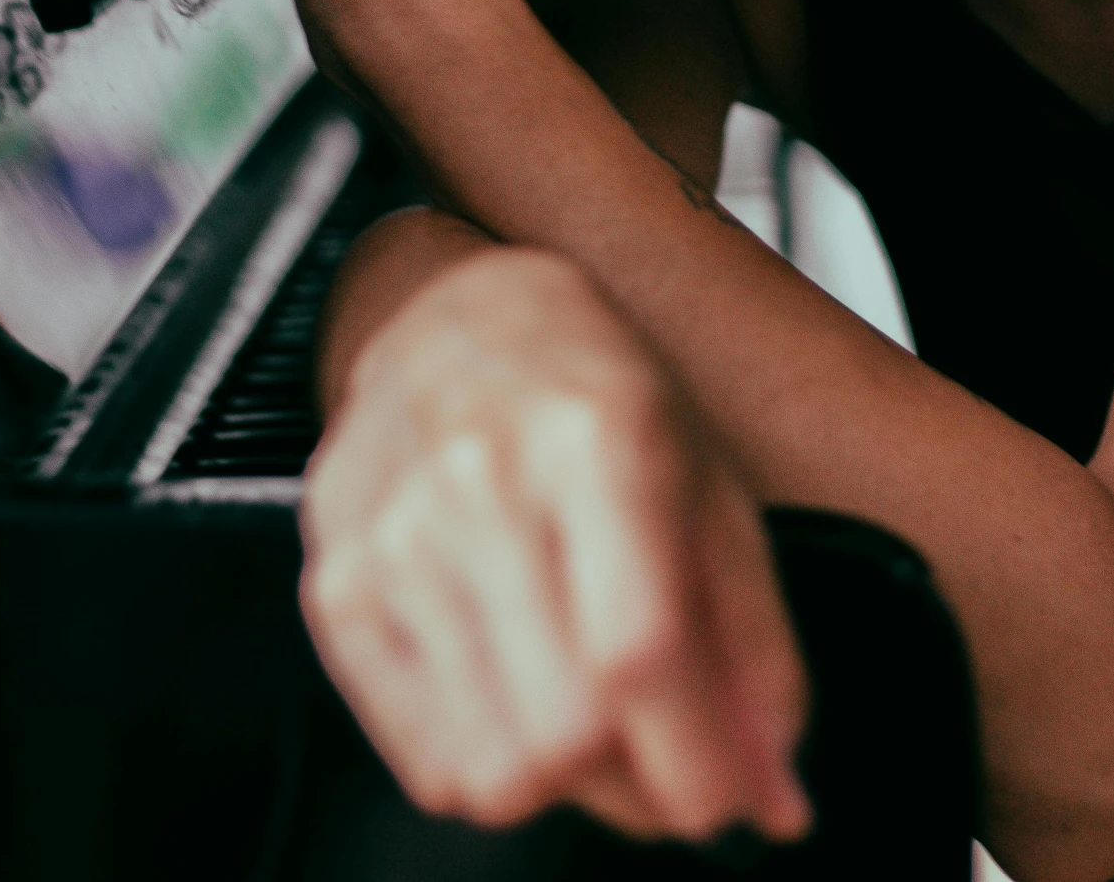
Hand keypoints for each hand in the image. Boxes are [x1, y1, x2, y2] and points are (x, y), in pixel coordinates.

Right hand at [301, 241, 811, 840]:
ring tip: (586, 708)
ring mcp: (394, 539)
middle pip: (563, 732)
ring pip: (493, 769)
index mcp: (594, 438)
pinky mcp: (337, 589)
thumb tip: (775, 791)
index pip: (639, 651)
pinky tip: (513, 689)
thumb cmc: (598, 395)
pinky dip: (489, 761)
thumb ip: (752, 641)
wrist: (456, 315)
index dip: (694, 758)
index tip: (727, 798)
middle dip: (636, 781)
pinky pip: (426, 763)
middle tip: (659, 746)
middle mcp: (481, 483)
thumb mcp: (708, 482)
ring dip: (564, 779)